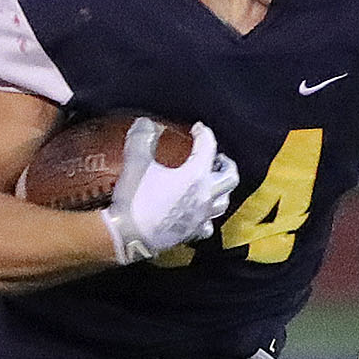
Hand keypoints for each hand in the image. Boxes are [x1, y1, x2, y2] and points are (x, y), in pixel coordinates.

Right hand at [101, 120, 239, 264]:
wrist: (128, 235)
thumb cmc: (134, 199)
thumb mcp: (135, 162)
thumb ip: (142, 138)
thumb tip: (145, 123)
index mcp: (195, 175)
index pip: (208, 147)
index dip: (204, 134)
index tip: (197, 129)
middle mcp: (205, 195)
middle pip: (230, 177)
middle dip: (226, 164)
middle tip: (216, 158)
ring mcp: (201, 216)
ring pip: (224, 201)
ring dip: (221, 189)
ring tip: (211, 183)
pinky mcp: (192, 232)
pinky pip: (208, 224)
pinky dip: (208, 215)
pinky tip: (199, 212)